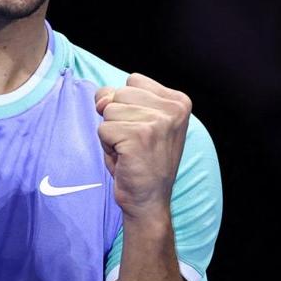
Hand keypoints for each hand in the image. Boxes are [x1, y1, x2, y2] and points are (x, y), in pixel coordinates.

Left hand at [95, 73, 191, 218]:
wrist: (149, 200)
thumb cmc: (141, 160)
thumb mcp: (136, 120)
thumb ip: (118, 98)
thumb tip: (101, 99)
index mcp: (179, 101)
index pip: (133, 80)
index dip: (127, 104)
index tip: (142, 129)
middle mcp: (173, 109)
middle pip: (119, 93)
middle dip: (117, 118)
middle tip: (134, 142)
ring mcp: (158, 122)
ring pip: (109, 110)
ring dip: (112, 133)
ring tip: (130, 150)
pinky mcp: (139, 137)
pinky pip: (103, 129)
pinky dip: (107, 146)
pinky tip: (125, 158)